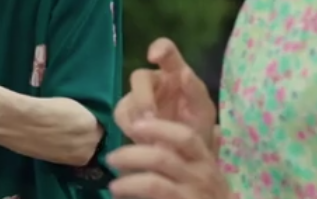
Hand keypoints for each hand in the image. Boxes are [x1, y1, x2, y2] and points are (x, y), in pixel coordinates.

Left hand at [106, 118, 230, 198]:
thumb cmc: (205, 193)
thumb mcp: (198, 172)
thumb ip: (176, 152)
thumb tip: (141, 128)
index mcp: (204, 159)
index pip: (185, 137)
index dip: (159, 128)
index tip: (135, 125)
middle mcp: (202, 176)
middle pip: (162, 158)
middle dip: (131, 155)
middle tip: (111, 158)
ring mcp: (193, 195)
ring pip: (153, 183)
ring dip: (128, 183)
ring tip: (113, 185)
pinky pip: (154, 195)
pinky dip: (132, 192)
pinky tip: (120, 195)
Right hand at [115, 38, 215, 146]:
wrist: (187, 153)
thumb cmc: (197, 125)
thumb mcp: (204, 110)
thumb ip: (195, 91)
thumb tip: (184, 72)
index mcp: (174, 73)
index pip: (166, 50)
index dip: (159, 49)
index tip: (153, 57)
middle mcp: (153, 81)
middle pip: (139, 77)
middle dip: (143, 97)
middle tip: (151, 118)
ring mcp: (137, 97)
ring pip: (128, 99)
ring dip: (138, 117)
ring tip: (154, 137)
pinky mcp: (127, 113)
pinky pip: (121, 116)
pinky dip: (132, 129)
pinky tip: (146, 140)